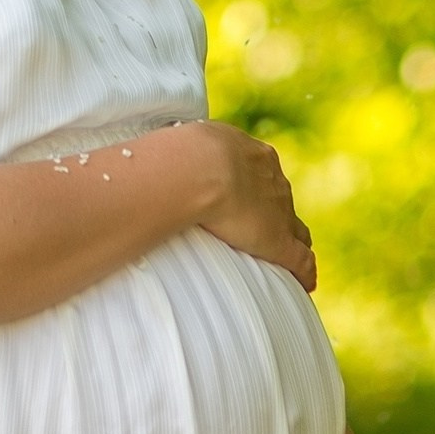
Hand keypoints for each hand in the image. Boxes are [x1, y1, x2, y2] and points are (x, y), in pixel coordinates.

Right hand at [176, 120, 315, 291]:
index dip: (258, 191)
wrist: (199, 167)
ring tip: (286, 259)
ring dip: (292, 241)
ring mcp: (280, 211)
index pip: (262, 175)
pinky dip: (304, 273)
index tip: (248, 202)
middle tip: (262, 230)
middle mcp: (272, 179)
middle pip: (281, 200)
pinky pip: (301, 260)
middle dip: (276, 214)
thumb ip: (169, 164)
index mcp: (252, 155)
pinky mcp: (280, 241)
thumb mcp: (178, 149)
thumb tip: (130, 174)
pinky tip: (304, 284)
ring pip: (295, 229)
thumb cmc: (180, 156)